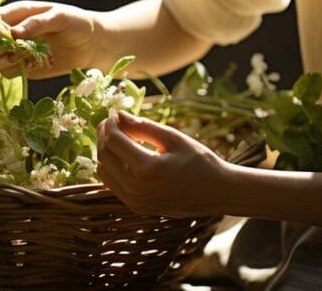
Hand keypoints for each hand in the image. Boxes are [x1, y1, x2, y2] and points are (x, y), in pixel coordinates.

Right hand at [0, 0, 98, 78]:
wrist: (91, 44)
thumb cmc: (76, 23)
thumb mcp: (60, 17)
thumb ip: (37, 23)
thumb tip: (14, 32)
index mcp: (17, 12)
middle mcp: (9, 31)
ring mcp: (13, 50)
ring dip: (2, 60)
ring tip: (24, 55)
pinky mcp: (20, 66)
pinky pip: (6, 72)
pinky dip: (15, 70)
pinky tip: (33, 64)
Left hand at [96, 110, 230, 216]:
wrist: (217, 193)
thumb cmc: (199, 161)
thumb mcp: (173, 138)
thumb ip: (143, 127)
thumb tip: (118, 115)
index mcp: (148, 170)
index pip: (114, 141)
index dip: (110, 124)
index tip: (115, 114)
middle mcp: (137, 189)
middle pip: (104, 156)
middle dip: (104, 135)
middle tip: (112, 122)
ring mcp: (135, 201)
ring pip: (103, 171)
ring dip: (104, 151)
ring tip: (116, 136)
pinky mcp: (136, 207)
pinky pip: (112, 184)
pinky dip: (111, 166)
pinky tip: (123, 154)